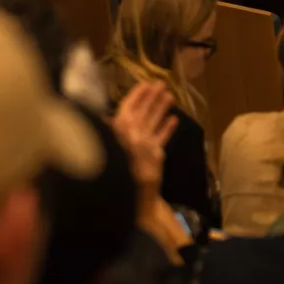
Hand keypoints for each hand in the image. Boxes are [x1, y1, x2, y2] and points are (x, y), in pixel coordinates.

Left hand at [111, 80, 179, 209]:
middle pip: (142, 112)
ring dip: (160, 109)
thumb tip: (109, 119)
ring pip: (152, 123)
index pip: (128, 108)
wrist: (139, 201)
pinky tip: (174, 119)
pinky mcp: (154, 156)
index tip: (145, 83)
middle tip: (161, 83)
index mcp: (124, 134)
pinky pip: (161, 138)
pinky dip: (166, 129)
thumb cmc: (126, 179)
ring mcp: (144, 146)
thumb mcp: (121, 156)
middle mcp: (133, 137)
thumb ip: (117, 139)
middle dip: (150, 98)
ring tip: (170, 96)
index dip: (136, 95)